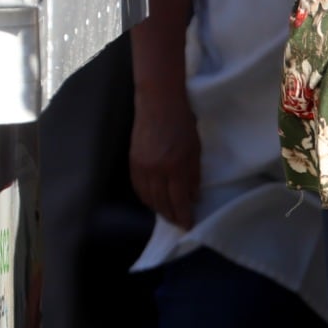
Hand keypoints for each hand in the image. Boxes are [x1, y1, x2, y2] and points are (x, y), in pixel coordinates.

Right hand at [128, 86, 201, 229]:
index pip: (179, 201)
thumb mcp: (195, 149)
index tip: (188, 226)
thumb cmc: (182, 122)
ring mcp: (141, 166)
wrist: (158, 102)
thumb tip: (193, 197)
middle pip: (162, 203)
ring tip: (167, 213)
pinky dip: (146, 197)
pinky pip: (138, 187)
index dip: (184, 216)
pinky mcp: (132, 161)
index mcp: (175, 166)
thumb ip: (194, 175)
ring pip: (148, 198)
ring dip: (158, 209)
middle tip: (179, 222)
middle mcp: (156, 170)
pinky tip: (153, 200)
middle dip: (171, 216)